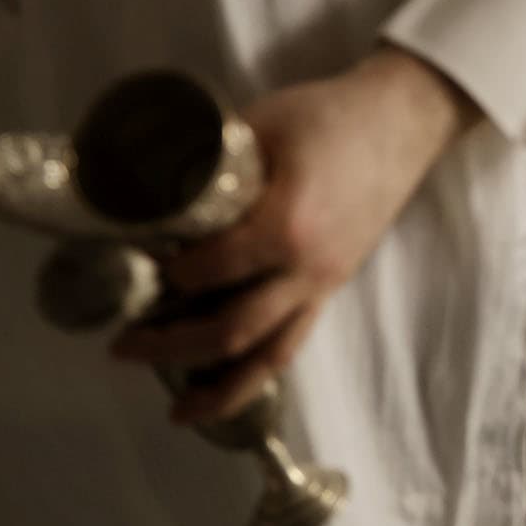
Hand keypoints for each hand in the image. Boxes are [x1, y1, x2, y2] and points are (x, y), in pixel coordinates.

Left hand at [111, 48, 474, 423]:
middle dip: (170, 346)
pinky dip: (257, 374)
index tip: (131, 274)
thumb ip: (209, 162)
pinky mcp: (333, 285)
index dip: (164, 280)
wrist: (402, 120)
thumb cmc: (331, 115)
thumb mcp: (262, 123)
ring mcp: (325, 282)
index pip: (209, 272)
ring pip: (267, 356)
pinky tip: (228, 386)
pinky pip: (293, 343)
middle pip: (230, 331)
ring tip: (177, 409)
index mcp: (287, 226)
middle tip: (123, 344)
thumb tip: (150, 186)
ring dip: (217, 388)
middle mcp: (307, 268)